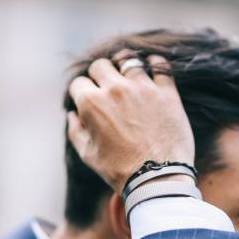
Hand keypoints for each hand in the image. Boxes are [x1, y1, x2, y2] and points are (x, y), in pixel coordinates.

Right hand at [67, 54, 194, 192]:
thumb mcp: (88, 155)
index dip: (81, 92)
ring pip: (127, 59)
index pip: (78, 83)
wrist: (157, 178)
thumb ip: (75, 131)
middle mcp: (114, 89)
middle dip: (100, 75)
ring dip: (125, 66)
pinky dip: (154, 65)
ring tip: (129, 77)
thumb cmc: (119, 170)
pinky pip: (159, 65)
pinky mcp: (166, 92)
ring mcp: (142, 88)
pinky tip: (152, 74)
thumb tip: (72, 114)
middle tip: (107, 88)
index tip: (88, 99)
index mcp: (91, 103)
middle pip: (100, 65)